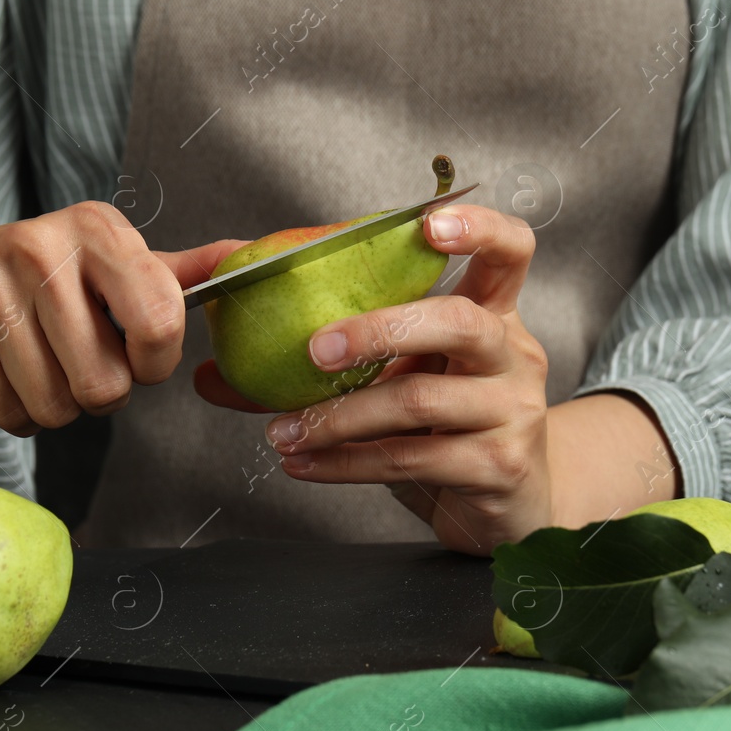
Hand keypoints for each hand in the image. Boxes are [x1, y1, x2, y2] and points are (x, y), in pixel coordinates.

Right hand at [0, 200, 244, 434]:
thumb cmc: (42, 281)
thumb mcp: (111, 264)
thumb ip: (180, 273)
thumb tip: (250, 259)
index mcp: (97, 229)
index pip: (160, 322)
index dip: (155, 362)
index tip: (138, 355)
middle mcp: (41, 247)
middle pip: (105, 383)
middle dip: (99, 391)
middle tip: (77, 361)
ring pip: (56, 405)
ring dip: (54, 405)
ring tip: (38, 365)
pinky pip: (10, 411)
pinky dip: (14, 411)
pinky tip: (3, 373)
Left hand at [195, 205, 550, 554]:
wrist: (508, 505)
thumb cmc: (451, 429)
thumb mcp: (400, 382)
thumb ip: (328, 368)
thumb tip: (218, 371)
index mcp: (495, 316)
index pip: (510, 251)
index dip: (478, 227)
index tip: (429, 224)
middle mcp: (512, 355)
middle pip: (458, 322)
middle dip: (378, 329)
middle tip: (314, 348)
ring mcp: (512, 411)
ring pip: (418, 399)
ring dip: (338, 416)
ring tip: (284, 431)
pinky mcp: (498, 466)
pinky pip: (411, 458)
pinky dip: (346, 462)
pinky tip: (308, 463)